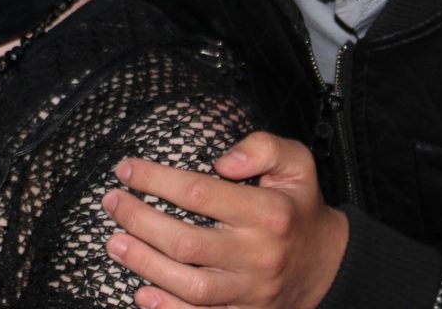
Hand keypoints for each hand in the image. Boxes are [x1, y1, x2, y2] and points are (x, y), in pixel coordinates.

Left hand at [102, 131, 347, 308]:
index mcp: (268, 212)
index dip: (157, 180)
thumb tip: (223, 161)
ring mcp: (251, 291)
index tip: (127, 169)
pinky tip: (142, 294)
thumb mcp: (296, 163)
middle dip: (140, 221)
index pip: (200, 193)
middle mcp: (258, 255)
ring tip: (115, 243)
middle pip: (187, 243)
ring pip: (190, 286)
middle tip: (113, 203)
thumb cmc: (299, 207)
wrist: (327, 264)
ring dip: (145, 265)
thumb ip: (263, 148)